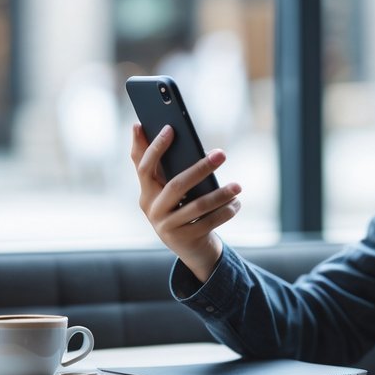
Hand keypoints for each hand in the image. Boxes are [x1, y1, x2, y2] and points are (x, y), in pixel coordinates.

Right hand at [131, 122, 242, 282]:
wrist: (189, 248)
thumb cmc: (179, 208)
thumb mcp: (165, 188)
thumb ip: (154, 162)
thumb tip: (137, 125)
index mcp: (146, 193)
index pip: (144, 167)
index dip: (155, 148)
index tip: (170, 128)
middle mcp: (152, 210)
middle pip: (176, 185)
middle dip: (200, 168)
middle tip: (222, 154)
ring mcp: (167, 227)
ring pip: (197, 206)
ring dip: (220, 194)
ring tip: (237, 186)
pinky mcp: (184, 240)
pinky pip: (208, 223)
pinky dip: (225, 212)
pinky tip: (236, 203)